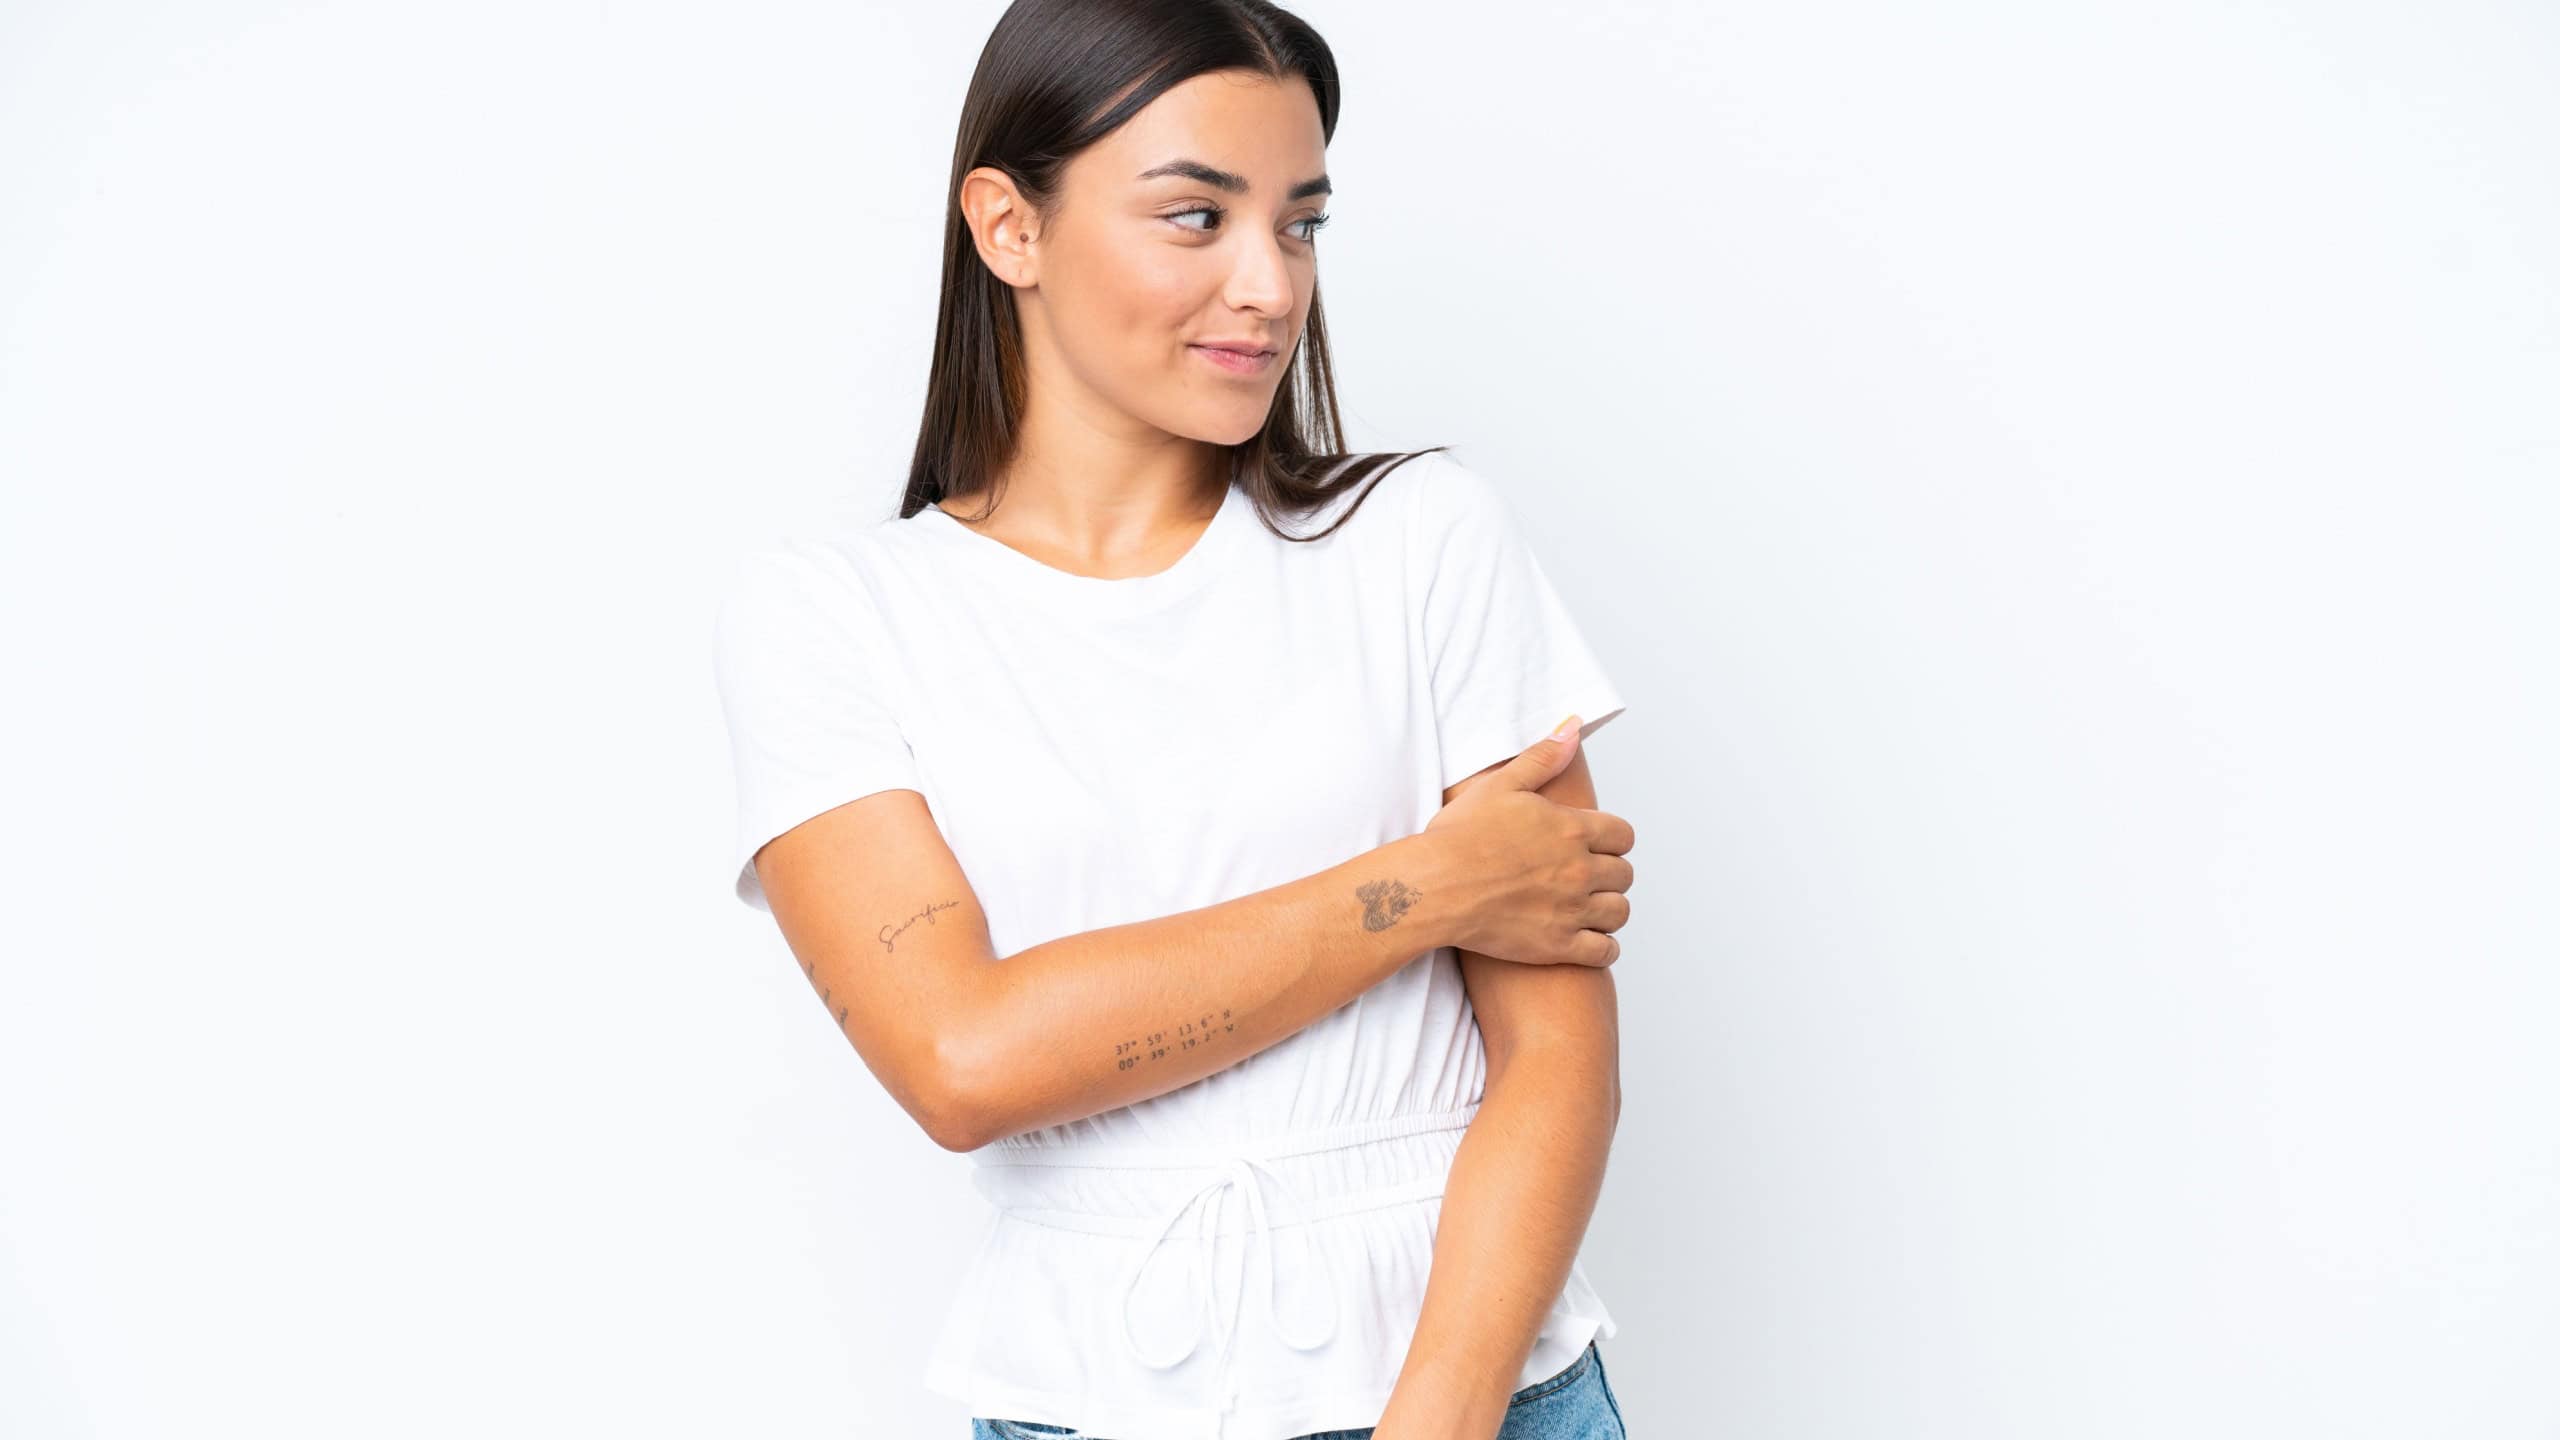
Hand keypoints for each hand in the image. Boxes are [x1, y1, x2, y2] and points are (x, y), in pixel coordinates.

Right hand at [1419, 715, 1635, 967]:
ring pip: (1619, 913)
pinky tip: (1589, 942)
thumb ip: (1543, 758)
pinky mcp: (1558, 945)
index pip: (1624, 836)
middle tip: (1587, 877)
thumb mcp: (1501, 785)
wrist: (1435, 887)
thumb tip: (1574, 727)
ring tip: (1589, 908)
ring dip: (1609, 909)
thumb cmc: (1460, 836)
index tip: (1597, 846)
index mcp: (1573, 828)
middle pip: (1624, 875)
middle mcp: (1580, 869)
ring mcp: (1572, 909)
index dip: (1612, 840)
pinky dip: (1603, 949)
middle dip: (1610, 875)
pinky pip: (1604, 952)